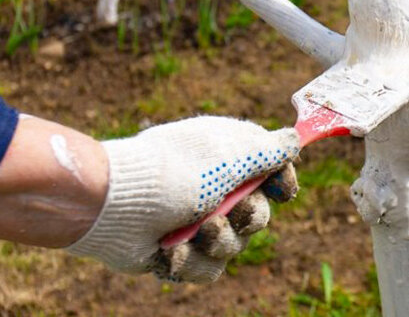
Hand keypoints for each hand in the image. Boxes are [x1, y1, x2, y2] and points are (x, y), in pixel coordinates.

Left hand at [66, 116, 299, 282]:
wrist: (113, 206)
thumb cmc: (174, 172)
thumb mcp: (229, 155)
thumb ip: (268, 150)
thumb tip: (295, 139)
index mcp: (227, 157)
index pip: (271, 171)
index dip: (282, 182)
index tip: (282, 189)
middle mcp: (214, 188)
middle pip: (259, 214)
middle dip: (249, 218)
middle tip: (231, 214)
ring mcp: (195, 221)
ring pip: (234, 246)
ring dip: (218, 242)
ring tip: (194, 234)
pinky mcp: (179, 250)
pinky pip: (206, 268)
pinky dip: (190, 261)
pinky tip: (170, 250)